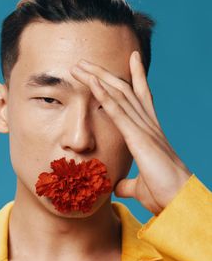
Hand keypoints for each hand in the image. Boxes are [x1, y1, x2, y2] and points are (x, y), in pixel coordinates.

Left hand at [70, 51, 191, 214]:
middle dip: (105, 74)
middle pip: (124, 91)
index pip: (142, 98)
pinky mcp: (139, 138)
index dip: (136, 77)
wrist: (179, 203)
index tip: (131, 58)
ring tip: (81, 65)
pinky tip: (93, 83)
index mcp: (150, 133)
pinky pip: (118, 112)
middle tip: (87, 61)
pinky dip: (105, 95)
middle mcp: (148, 124)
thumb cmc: (165, 194)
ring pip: (119, 95)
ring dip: (98, 78)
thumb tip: (117, 187)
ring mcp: (144, 129)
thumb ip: (127, 184)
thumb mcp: (140, 188)